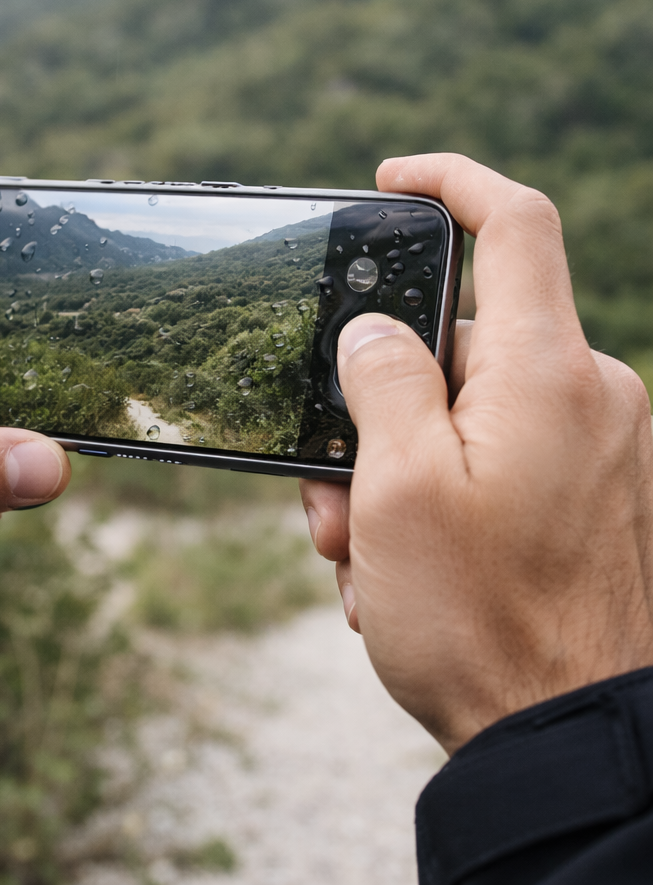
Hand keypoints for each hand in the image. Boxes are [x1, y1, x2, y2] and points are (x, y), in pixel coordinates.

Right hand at [300, 154, 652, 753]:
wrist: (568, 739)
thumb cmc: (481, 621)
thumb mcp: (395, 490)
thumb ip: (382, 382)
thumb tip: (372, 327)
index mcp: (546, 375)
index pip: (515, 224)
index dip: (451, 181)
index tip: (392, 182)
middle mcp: (585, 396)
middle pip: (456, 348)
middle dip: (372, 407)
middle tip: (327, 496)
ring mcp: (594, 448)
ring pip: (462, 416)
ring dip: (391, 471)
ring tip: (360, 559)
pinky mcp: (590, 492)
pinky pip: (495, 461)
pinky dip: (435, 498)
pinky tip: (401, 575)